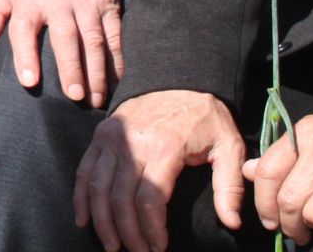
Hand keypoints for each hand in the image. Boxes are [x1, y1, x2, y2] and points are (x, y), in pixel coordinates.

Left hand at [0, 0, 124, 105]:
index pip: (24, 28)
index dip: (25, 55)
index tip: (29, 81)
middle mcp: (59, 1)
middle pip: (66, 37)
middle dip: (70, 68)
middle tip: (73, 96)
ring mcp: (87, 5)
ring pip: (94, 40)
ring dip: (96, 71)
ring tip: (95, 100)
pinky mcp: (109, 8)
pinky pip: (115, 37)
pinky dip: (117, 61)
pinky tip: (116, 82)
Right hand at [75, 90, 245, 251]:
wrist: (179, 77)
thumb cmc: (206, 116)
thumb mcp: (229, 146)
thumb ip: (229, 186)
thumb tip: (231, 223)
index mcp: (163, 148)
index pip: (149, 199)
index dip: (151, 229)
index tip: (159, 248)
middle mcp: (132, 143)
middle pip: (119, 198)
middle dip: (127, 233)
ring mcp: (111, 137)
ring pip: (97, 187)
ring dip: (102, 221)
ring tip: (112, 246)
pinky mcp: (101, 135)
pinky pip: (84, 169)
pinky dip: (80, 197)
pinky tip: (83, 219)